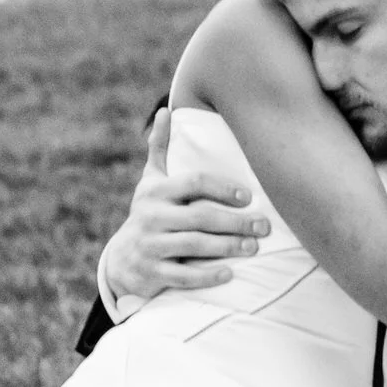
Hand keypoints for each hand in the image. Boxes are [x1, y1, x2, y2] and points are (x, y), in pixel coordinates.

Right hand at [103, 108, 270, 307]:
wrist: (122, 259)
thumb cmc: (149, 212)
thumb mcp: (151, 181)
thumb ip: (160, 147)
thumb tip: (164, 111)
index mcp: (156, 191)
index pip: (194, 183)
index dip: (222, 188)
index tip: (248, 197)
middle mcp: (152, 216)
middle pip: (200, 216)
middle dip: (235, 222)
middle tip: (263, 227)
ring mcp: (151, 246)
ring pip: (194, 246)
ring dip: (227, 247)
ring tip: (253, 247)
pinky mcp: (152, 273)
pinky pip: (183, 276)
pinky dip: (207, 276)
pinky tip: (229, 274)